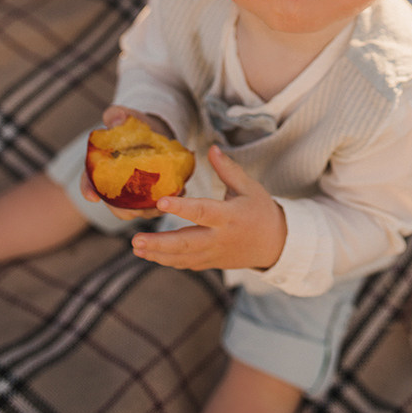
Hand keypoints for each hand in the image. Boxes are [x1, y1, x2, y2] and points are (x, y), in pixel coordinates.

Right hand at [79, 105, 171, 219]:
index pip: (88, 182)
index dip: (87, 190)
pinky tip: (179, 191)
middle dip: (124, 209)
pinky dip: (168, 202)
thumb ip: (117, 115)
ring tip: (163, 199)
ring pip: (136, 212)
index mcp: (101, 169)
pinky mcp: (152, 196)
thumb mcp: (125, 117)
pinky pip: (157, 206)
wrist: (154, 132)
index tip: (92, 197)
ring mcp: (134, 196)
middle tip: (139, 204)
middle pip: (114, 206)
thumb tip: (116, 119)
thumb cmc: (134, 127)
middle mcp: (115, 188)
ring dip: (149, 210)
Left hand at [130, 145, 286, 270]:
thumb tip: (211, 148)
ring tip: (136, 247)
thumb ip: (228, 169)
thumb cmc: (261, 211)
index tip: (160, 202)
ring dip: (158, 254)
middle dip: (159, 243)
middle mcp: (219, 238)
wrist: (276, 244)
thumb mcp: (249, 187)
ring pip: (183, 257)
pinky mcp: (211, 262)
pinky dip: (168, 261)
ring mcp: (214, 254)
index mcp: (229, 216)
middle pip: (186, 243)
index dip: (181, 207)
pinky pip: (187, 264)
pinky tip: (150, 254)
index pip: (202, 211)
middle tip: (135, 239)